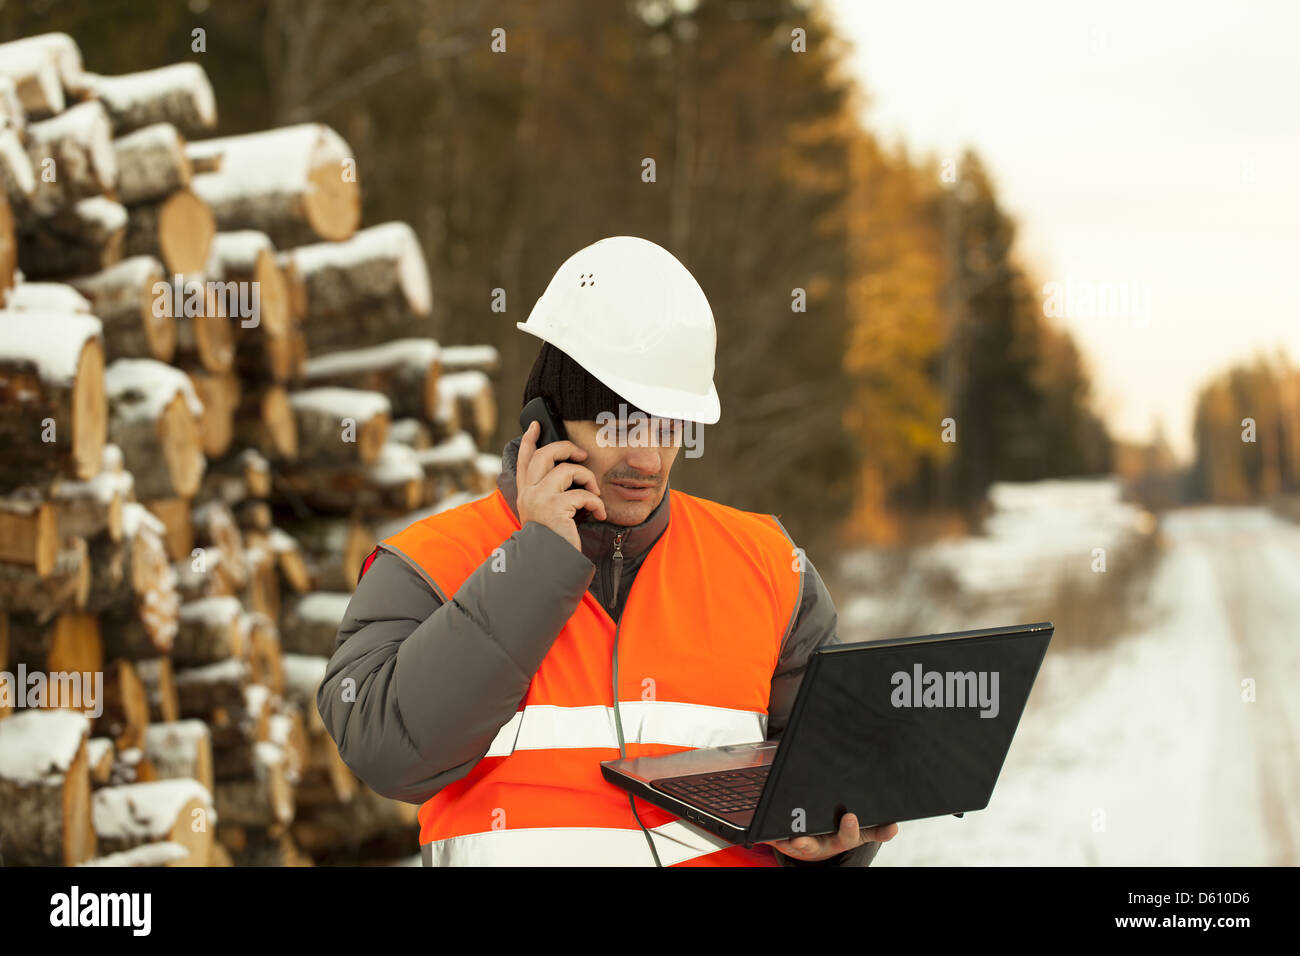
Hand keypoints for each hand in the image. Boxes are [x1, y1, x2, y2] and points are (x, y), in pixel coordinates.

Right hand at [516, 420, 606, 550]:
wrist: (549, 565)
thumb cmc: (553, 542)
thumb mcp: (545, 515)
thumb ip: (550, 495)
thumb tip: (568, 474)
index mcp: (525, 494)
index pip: (524, 460)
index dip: (530, 440)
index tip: (535, 425)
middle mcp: (528, 493)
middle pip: (545, 455)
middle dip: (566, 448)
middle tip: (581, 454)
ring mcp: (540, 499)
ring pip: (567, 470)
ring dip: (588, 479)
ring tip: (595, 494)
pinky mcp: (555, 508)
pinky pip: (583, 494)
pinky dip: (596, 502)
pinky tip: (599, 514)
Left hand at [761, 814, 897, 862]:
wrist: (821, 842)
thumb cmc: (840, 832)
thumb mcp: (860, 832)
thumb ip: (876, 829)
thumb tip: (894, 827)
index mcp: (839, 840)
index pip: (846, 837)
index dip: (849, 828)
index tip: (850, 816)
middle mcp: (820, 844)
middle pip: (812, 845)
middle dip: (806, 842)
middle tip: (799, 838)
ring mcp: (801, 843)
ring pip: (790, 844)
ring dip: (782, 841)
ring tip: (776, 835)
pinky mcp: (785, 841)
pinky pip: (774, 839)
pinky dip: (768, 837)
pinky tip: (763, 832)